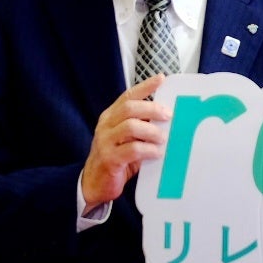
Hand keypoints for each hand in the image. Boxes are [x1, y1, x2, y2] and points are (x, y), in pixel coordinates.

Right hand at [80, 74, 169, 206]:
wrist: (94, 183)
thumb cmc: (116, 158)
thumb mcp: (127, 139)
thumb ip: (141, 127)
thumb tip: (168, 119)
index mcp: (111, 117)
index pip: (128, 96)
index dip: (145, 86)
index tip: (161, 79)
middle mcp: (106, 125)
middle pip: (129, 108)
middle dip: (152, 109)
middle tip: (168, 115)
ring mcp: (106, 142)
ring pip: (130, 126)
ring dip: (151, 131)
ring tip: (163, 138)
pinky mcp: (109, 159)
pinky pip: (131, 150)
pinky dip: (148, 150)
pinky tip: (157, 153)